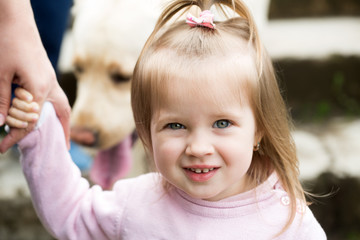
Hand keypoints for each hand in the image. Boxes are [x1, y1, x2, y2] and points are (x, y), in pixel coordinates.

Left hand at [0, 0, 70, 152]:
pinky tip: (48, 112)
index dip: (15, 136)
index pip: (31, 121)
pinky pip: (56, 97)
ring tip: (63, 132)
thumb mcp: (0, 74)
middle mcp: (51, 86)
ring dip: (63, 120)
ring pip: (62, 105)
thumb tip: (0, 124)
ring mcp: (51, 79)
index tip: (2, 148)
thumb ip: (2, 101)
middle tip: (64, 148)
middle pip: (62, 115)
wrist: (15, 19)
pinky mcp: (47, 74)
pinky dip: (56, 108)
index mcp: (40, 89)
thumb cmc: (7, 43)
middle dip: (63, 132)